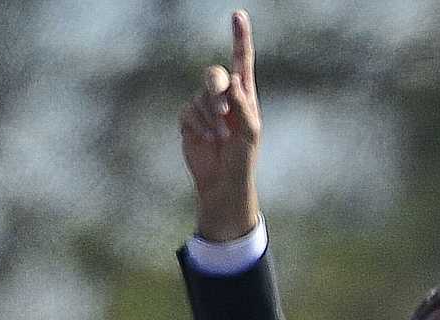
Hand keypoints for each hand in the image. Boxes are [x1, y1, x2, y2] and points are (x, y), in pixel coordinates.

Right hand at [179, 11, 262, 239]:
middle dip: (215, 89)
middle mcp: (224, 96)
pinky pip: (189, 111)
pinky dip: (200, 125)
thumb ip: (242, 104)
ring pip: (201, 96)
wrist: (224, 183)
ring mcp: (205, 106)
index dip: (240, 38)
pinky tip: (209, 140)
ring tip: (221, 138)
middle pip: (214, 74)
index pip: (242, 61)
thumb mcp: (249, 132)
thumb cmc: (243, 159)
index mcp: (245, 96)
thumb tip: (233, 79)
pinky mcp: (189, 119)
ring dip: (211, 118)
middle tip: (223, 111)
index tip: (238, 15)